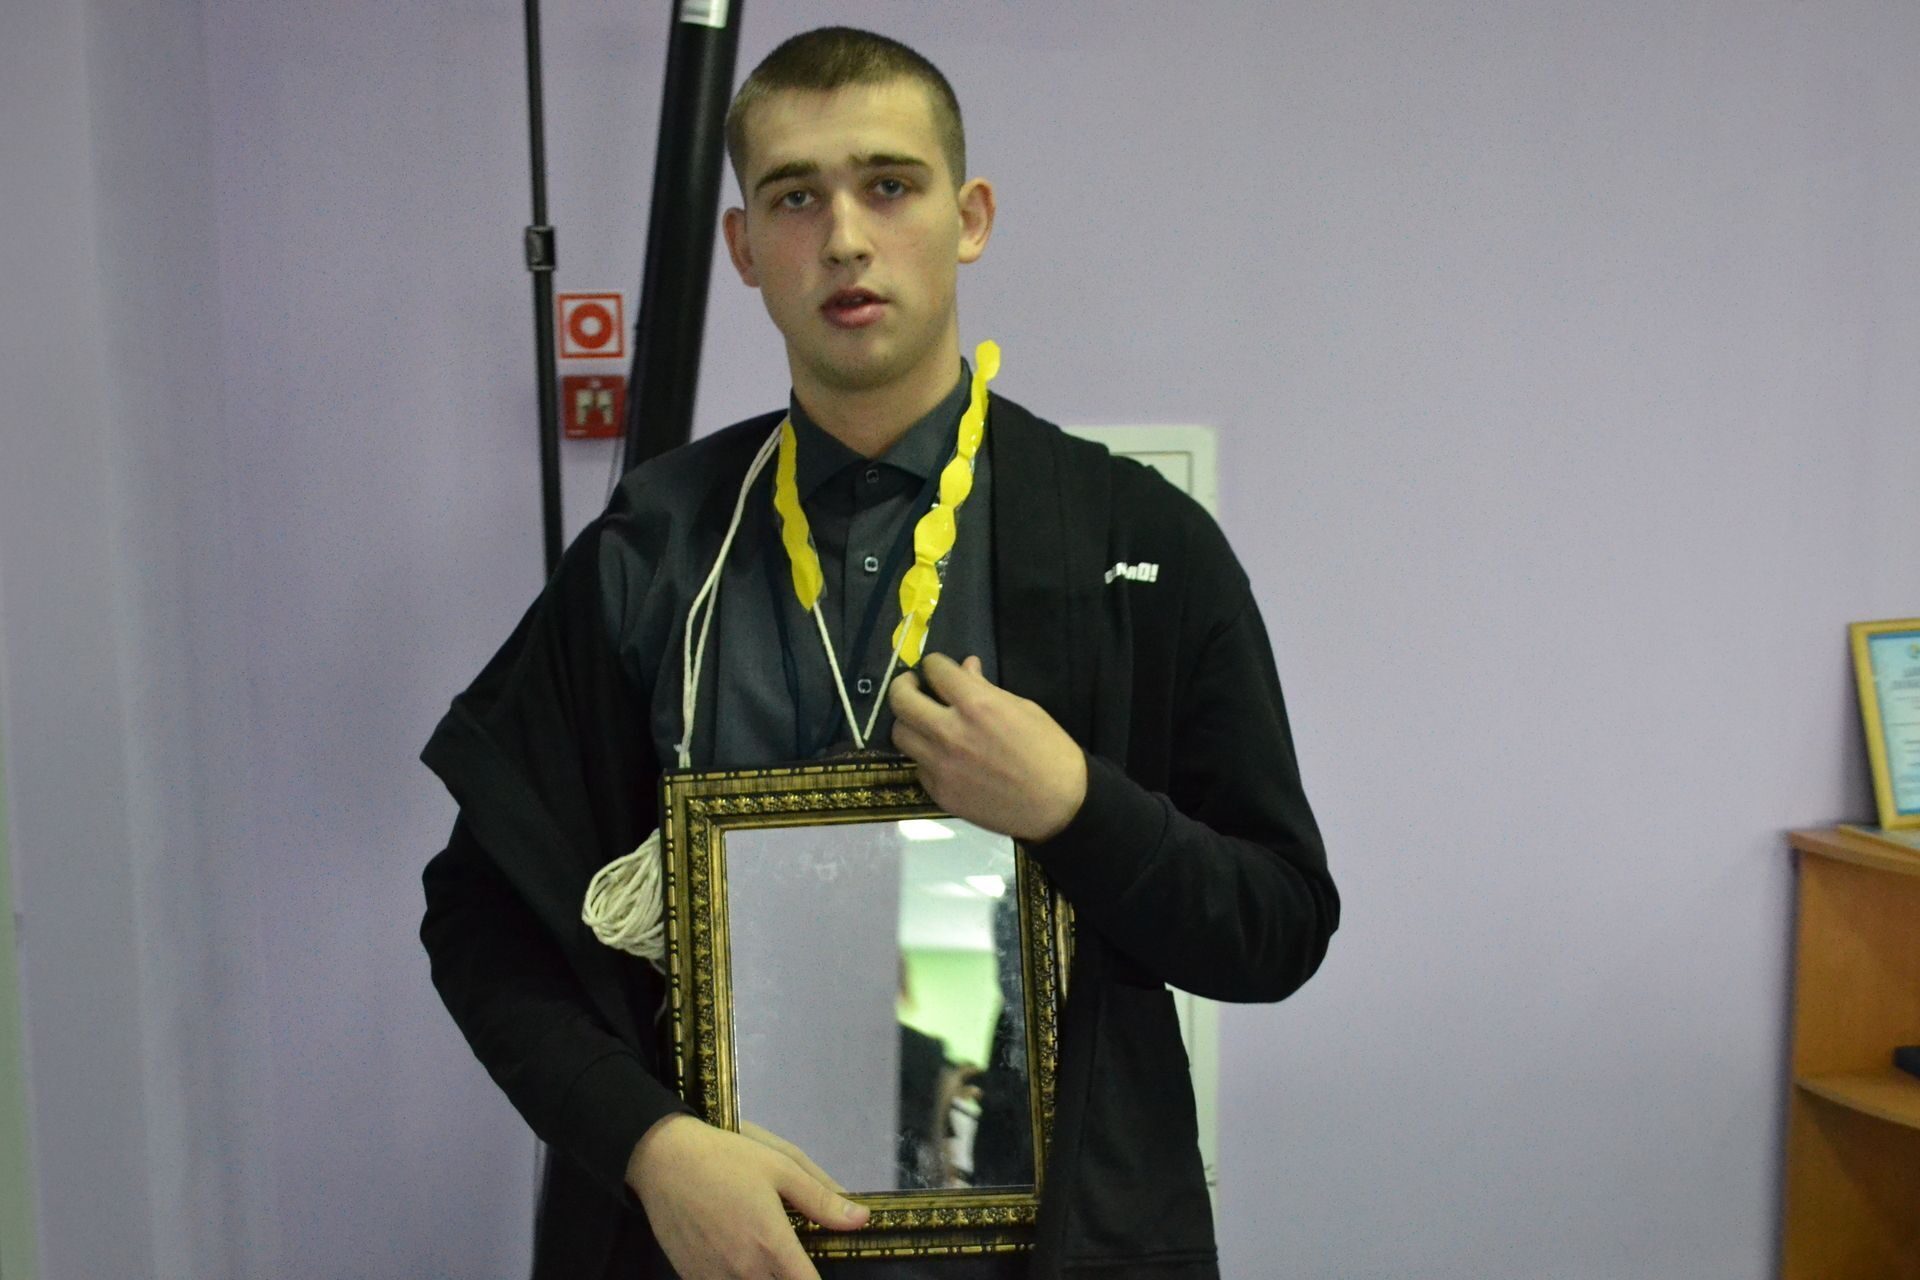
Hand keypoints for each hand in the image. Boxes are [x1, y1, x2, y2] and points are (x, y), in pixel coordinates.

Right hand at [625, 1114, 867, 1279]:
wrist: (663, 1159)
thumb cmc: (727, 1158)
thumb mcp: (781, 1167)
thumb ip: (822, 1199)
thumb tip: (862, 1219)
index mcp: (772, 1245)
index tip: (820, 1271)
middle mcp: (745, 1271)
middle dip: (790, 1277)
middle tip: (789, 1254)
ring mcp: (715, 1278)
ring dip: (762, 1277)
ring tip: (760, 1251)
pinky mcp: (692, 1278)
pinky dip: (733, 1277)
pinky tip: (733, 1253)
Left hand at [888, 653, 1087, 841]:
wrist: (1059, 804)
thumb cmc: (1049, 750)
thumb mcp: (1023, 708)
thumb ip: (986, 688)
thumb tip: (966, 667)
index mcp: (977, 705)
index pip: (935, 670)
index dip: (934, 664)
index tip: (936, 668)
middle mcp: (950, 733)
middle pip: (901, 700)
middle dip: (903, 685)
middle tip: (912, 687)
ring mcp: (941, 766)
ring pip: (900, 734)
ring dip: (909, 722)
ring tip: (923, 722)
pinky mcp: (940, 793)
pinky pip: (918, 766)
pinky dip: (925, 756)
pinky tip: (942, 756)